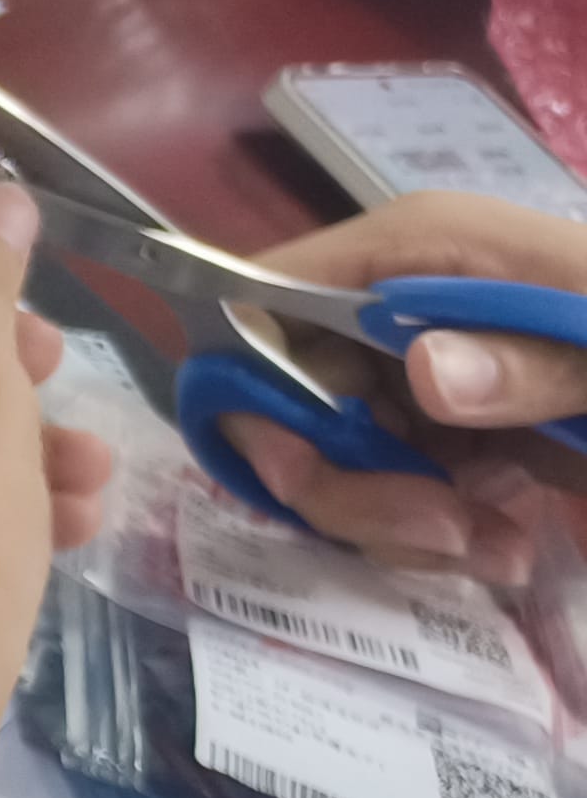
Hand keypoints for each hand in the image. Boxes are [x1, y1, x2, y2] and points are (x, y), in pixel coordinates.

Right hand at [221, 190, 586, 585]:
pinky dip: (426, 535)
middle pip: (277, 395)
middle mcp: (403, 304)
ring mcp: (426, 372)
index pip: (259, 295)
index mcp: (427, 250)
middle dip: (337, 482)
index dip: (252, 384)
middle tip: (438, 531)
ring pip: (325, 457)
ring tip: (492, 547)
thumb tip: (424, 372)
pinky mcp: (456, 433)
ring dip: (390, 523)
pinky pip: (386, 490)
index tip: (314, 467)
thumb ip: (544, 363)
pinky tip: (503, 544)